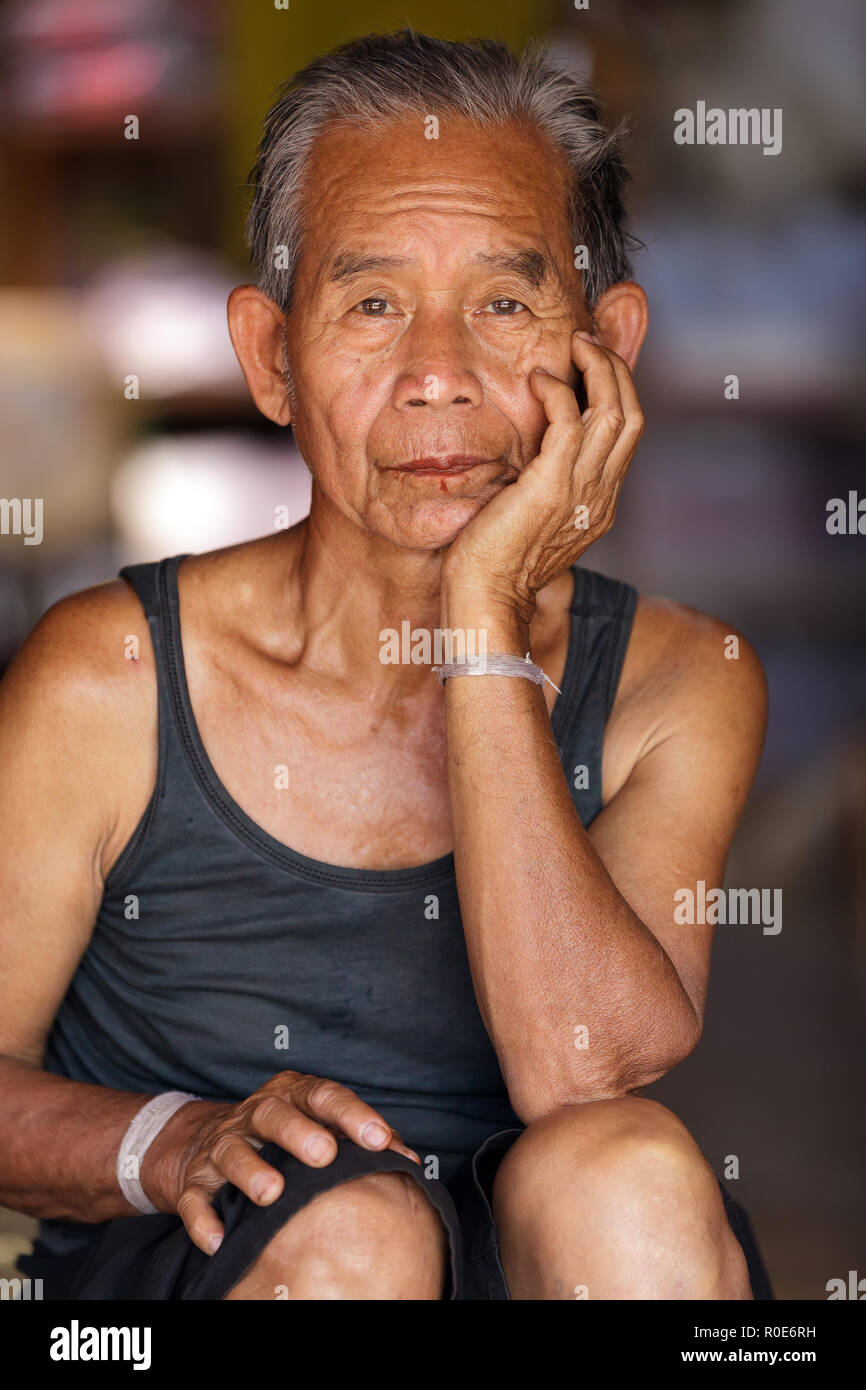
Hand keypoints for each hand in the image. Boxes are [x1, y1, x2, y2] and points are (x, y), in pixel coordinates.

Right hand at [140, 1071, 418, 1254]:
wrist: (200, 1141)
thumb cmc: (280, 1136)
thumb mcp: (317, 1124)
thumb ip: (360, 1138)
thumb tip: (410, 1162)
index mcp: (292, 1095)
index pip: (324, 1096)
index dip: (352, 1114)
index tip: (379, 1138)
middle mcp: (254, 1115)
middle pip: (274, 1114)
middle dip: (299, 1133)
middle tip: (324, 1154)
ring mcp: (221, 1146)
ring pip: (231, 1152)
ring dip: (250, 1171)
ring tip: (270, 1193)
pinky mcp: (193, 1181)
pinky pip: (194, 1199)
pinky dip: (203, 1219)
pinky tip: (218, 1239)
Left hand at [441, 332, 643, 620]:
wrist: (485, 601)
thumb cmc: (495, 563)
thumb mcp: (533, 519)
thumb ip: (547, 486)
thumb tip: (533, 457)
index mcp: (601, 502)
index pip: (628, 432)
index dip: (618, 389)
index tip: (593, 361)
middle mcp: (602, 494)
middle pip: (632, 414)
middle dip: (616, 368)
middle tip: (587, 341)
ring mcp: (582, 491)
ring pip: (613, 411)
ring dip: (596, 368)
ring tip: (574, 345)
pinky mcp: (553, 486)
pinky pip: (570, 421)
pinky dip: (559, 392)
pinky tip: (538, 380)